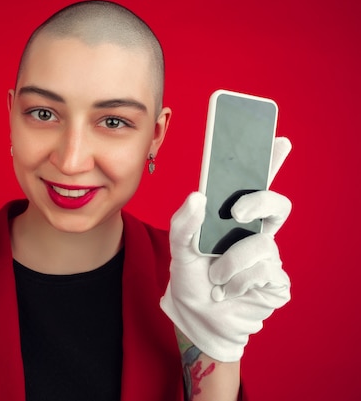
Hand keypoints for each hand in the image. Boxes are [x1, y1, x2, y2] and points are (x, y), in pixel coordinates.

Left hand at [160, 138, 291, 361]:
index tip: (279, 139)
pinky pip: (263, 272)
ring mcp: (268, 258)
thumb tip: (198, 197)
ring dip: (230, 263)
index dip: (271, 162)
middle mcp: (255, 233)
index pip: (255, 185)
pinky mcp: (275, 283)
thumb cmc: (191, 278)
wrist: (196, 317)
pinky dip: (238, 282)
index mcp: (234, 219)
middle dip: (259, 204)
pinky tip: (227, 291)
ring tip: (215, 277)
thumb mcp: (178, 248)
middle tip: (235, 213)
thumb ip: (184, 222)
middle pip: (276, 206)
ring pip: (261, 246)